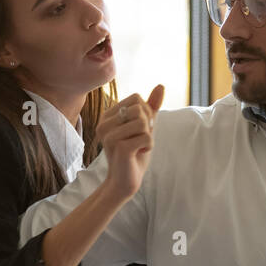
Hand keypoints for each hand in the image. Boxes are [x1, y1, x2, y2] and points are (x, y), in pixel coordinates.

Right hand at [98, 85, 164, 201]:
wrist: (126, 179)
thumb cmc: (135, 152)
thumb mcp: (145, 126)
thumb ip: (151, 107)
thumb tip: (161, 86)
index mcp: (108, 115)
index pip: (137, 98)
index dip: (146, 112)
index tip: (139, 129)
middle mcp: (104, 123)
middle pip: (140, 109)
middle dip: (147, 125)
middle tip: (139, 139)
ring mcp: (109, 135)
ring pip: (143, 122)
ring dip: (148, 136)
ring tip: (138, 146)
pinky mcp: (118, 147)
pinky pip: (147, 137)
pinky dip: (149, 145)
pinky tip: (138, 153)